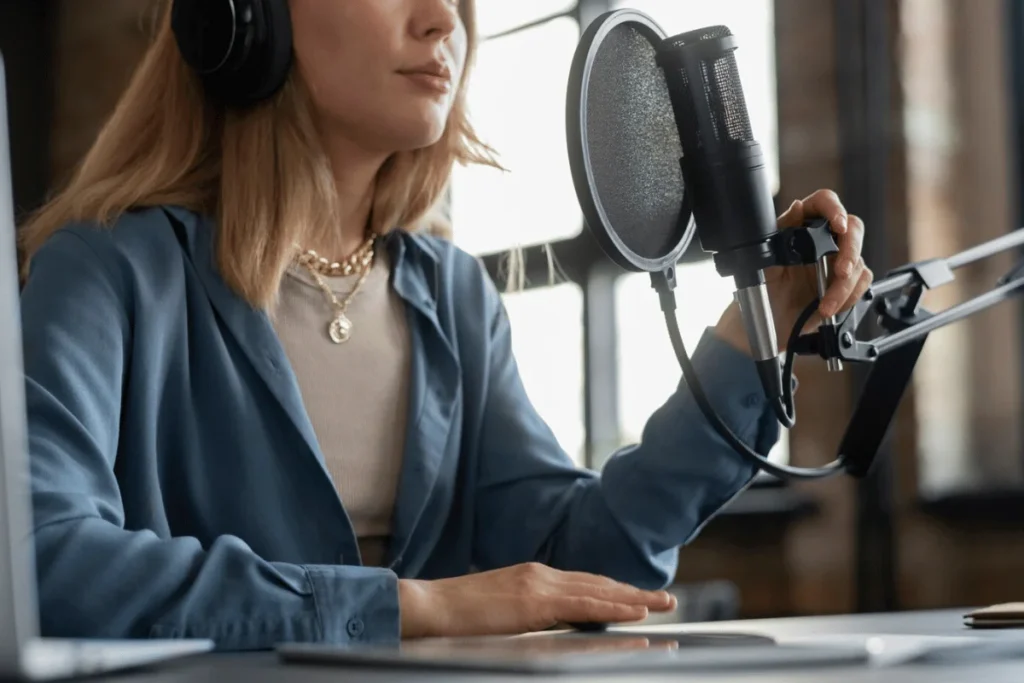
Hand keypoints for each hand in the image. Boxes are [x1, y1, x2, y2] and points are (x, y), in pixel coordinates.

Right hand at [397, 562, 676, 638]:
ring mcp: (539, 585)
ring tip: (661, 603)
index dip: (614, 590)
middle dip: (633, 592)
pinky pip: (584, 606)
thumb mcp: (500, 608)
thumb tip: (548, 621)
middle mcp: (541, 574)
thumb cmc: (456, 614)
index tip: (638, 596)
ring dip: (633, 598)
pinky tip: (635, 612)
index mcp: (533, 576)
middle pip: (598, 583)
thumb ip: (528, 610)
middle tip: (664, 598)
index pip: (583, 582)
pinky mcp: (535, 602)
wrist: (428, 606)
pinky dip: (613, 608)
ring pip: (598, 591)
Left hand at [715, 189, 872, 352]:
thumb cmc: (764, 289)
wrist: (771, 321)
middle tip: (841, 272)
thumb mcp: (767, 259)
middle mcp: (822, 238)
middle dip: (850, 251)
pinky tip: (830, 306)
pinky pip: (862, 282)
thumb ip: (783, 231)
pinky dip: (849, 297)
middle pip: (852, 228)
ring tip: (825, 305)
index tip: (838, 225)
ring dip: (843, 287)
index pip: (823, 202)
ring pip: (858, 261)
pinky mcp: (847, 280)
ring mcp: (837, 259)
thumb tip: (797, 207)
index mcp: (801, 225)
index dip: (834, 209)